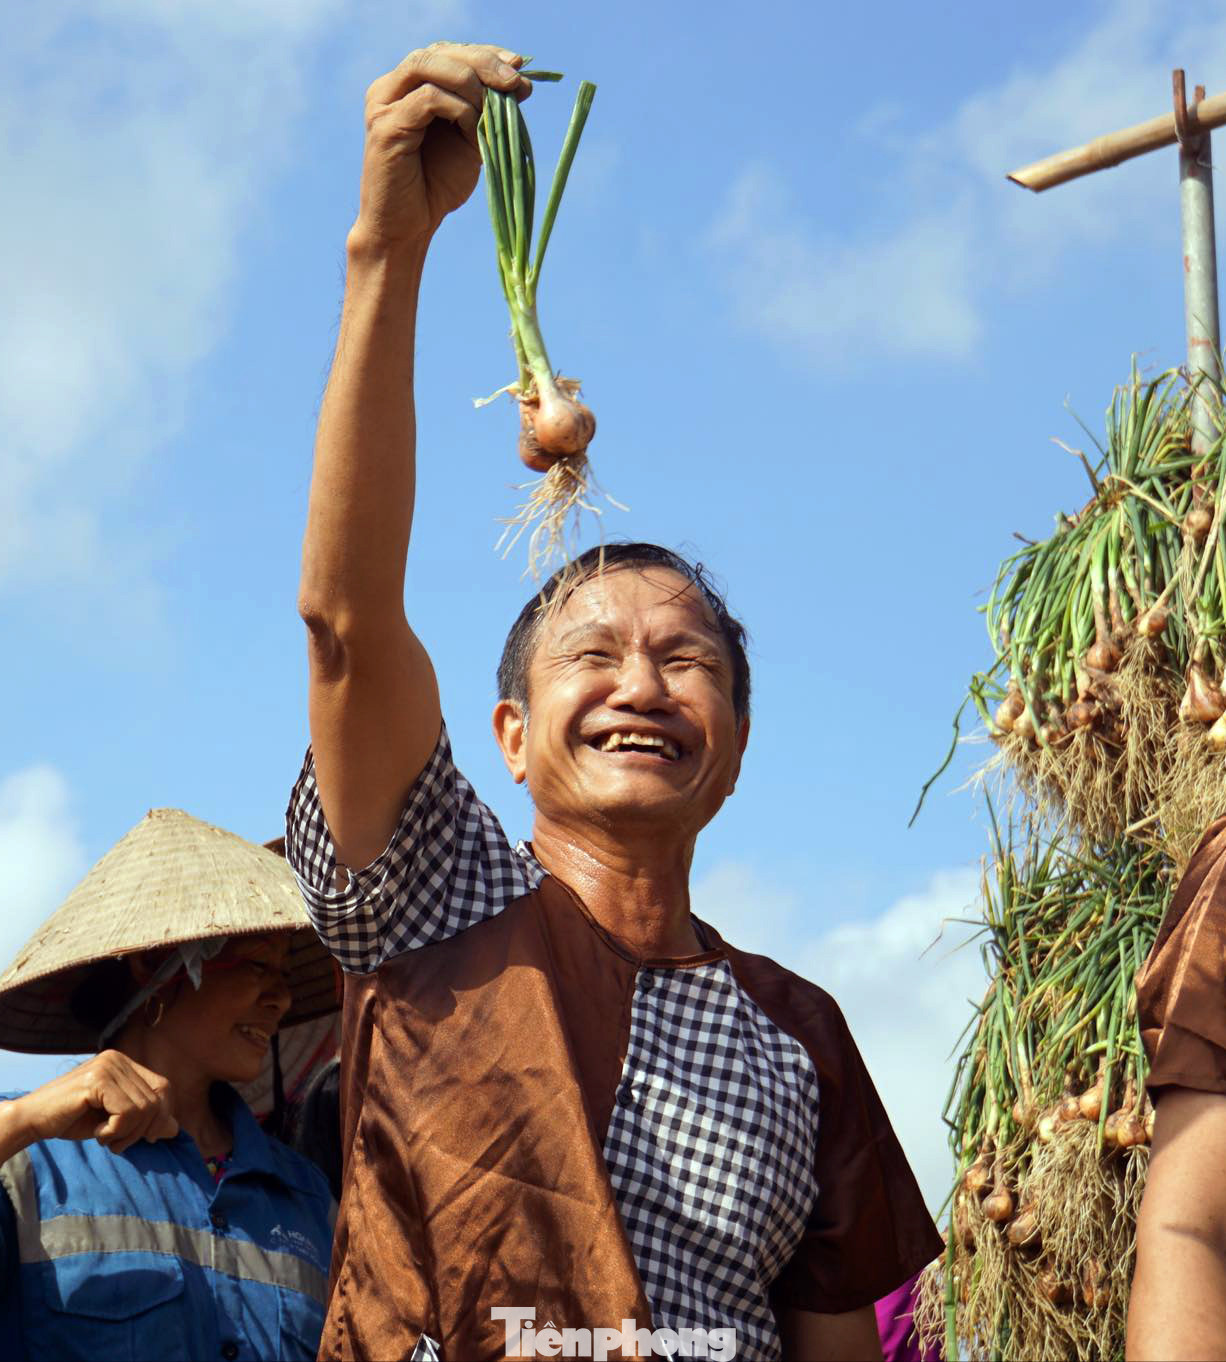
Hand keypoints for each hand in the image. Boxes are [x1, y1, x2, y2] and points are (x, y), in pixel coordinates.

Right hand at [6, 1051, 178, 1155]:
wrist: (33, 1120)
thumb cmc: (72, 1119)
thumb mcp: (115, 1120)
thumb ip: (143, 1119)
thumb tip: (175, 1128)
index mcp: (124, 1063)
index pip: (163, 1087)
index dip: (160, 1115)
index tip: (145, 1137)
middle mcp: (118, 1059)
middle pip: (156, 1100)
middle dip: (142, 1130)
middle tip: (118, 1142)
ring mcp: (107, 1067)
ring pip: (144, 1108)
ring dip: (126, 1134)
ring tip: (105, 1137)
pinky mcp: (97, 1080)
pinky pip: (127, 1113)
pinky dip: (115, 1131)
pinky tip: (96, 1132)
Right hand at [353, 41, 530, 253]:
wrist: (408, 228)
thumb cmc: (436, 187)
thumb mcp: (471, 141)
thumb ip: (487, 111)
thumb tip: (520, 82)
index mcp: (410, 86)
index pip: (448, 52)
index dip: (485, 54)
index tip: (519, 66)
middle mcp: (391, 88)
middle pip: (439, 51)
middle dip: (482, 62)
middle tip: (514, 82)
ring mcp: (383, 104)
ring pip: (428, 65)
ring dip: (470, 81)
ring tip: (493, 106)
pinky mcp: (384, 126)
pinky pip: (427, 99)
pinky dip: (457, 108)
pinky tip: (471, 127)